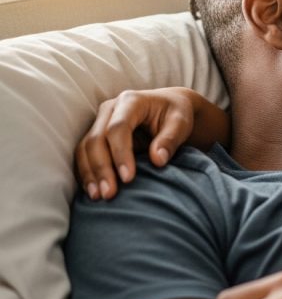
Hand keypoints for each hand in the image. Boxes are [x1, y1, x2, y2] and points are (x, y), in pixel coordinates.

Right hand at [75, 87, 200, 199]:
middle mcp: (110, 109)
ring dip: (89, 173)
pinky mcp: (96, 135)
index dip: (120, 154)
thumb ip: (170, 139)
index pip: (118, 128)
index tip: (128, 178)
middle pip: (96, 139)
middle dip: (101, 168)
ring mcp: (99, 122)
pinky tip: (92, 191)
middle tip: (109, 194)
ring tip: (97, 197)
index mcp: (131, 101)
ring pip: (85, 148)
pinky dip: (86, 173)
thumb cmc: (176, 115)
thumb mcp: (181, 123)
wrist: (169, 107)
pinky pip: (84, 155)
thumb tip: (158, 161)